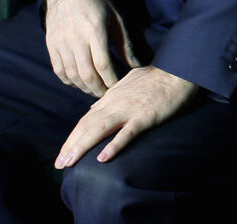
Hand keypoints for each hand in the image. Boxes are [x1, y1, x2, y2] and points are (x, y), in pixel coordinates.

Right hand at [44, 0, 141, 96]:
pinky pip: (59, 70)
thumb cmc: (97, 2)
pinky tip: (80, 83)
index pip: (103, 65)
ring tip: (95, 91)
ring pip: (72, 75)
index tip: (119, 87)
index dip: (111, 81)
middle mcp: (75, 38)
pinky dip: (70, 81)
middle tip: (108, 95)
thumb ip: (125, 44)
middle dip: (99, 89)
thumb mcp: (115, 18)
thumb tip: (137, 66)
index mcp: (94, 30)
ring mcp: (60, 42)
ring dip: (85, 88)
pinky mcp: (51, 45)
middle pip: (87, 74)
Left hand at [54, 66, 196, 168]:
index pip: (85, 120)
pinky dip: (114, 145)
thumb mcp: (127, 82)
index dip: (72, 137)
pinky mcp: (145, 116)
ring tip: (69, 162)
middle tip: (58, 164)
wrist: (178, 71)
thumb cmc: (156, 78)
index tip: (63, 153)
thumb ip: (110, 97)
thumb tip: (94, 108)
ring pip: (100, 129)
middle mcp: (115, 103)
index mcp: (111, 97)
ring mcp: (129, 110)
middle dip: (70, 146)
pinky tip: (102, 158)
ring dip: (82, 146)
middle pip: (87, 126)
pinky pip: (127, 133)